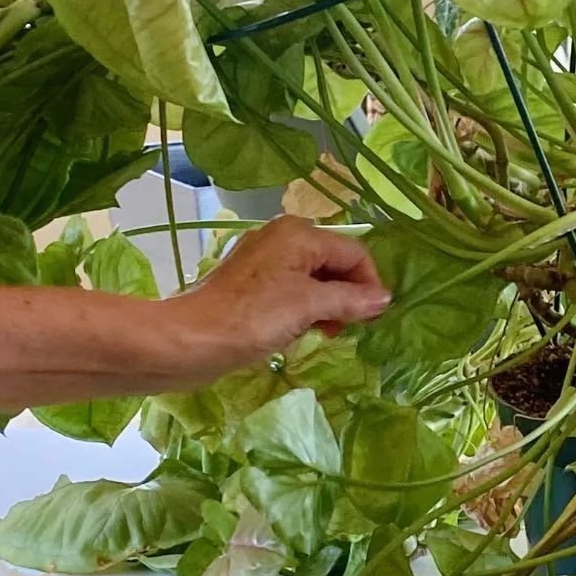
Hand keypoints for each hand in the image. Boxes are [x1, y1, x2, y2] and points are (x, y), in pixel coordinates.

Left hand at [170, 215, 391, 371]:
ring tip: (321, 332)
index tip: (371, 320)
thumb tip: (384, 299)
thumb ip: (350, 300)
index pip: (353, 253)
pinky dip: (304, 308)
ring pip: (314, 278)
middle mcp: (282, 237)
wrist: (191, 340)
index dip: (369, 285)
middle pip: (334, 263)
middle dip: (346, 296)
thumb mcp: (309, 306)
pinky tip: (298, 330)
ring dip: (326, 305)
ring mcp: (264, 259)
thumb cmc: (253, 319)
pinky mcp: (250, 282)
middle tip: (343, 329)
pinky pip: (292, 289)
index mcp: (299, 234)